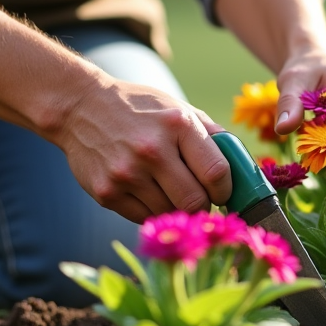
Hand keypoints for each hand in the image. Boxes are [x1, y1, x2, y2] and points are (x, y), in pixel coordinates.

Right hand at [56, 78, 232, 222]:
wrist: (80, 107)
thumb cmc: (140, 109)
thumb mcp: (178, 108)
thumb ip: (212, 135)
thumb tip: (245, 169)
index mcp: (177, 125)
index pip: (217, 174)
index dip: (226, 190)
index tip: (222, 192)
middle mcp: (152, 150)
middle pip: (195, 201)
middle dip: (203, 206)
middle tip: (199, 199)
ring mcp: (127, 173)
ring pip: (170, 213)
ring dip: (177, 209)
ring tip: (169, 191)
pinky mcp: (107, 193)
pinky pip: (144, 218)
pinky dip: (152, 211)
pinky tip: (147, 192)